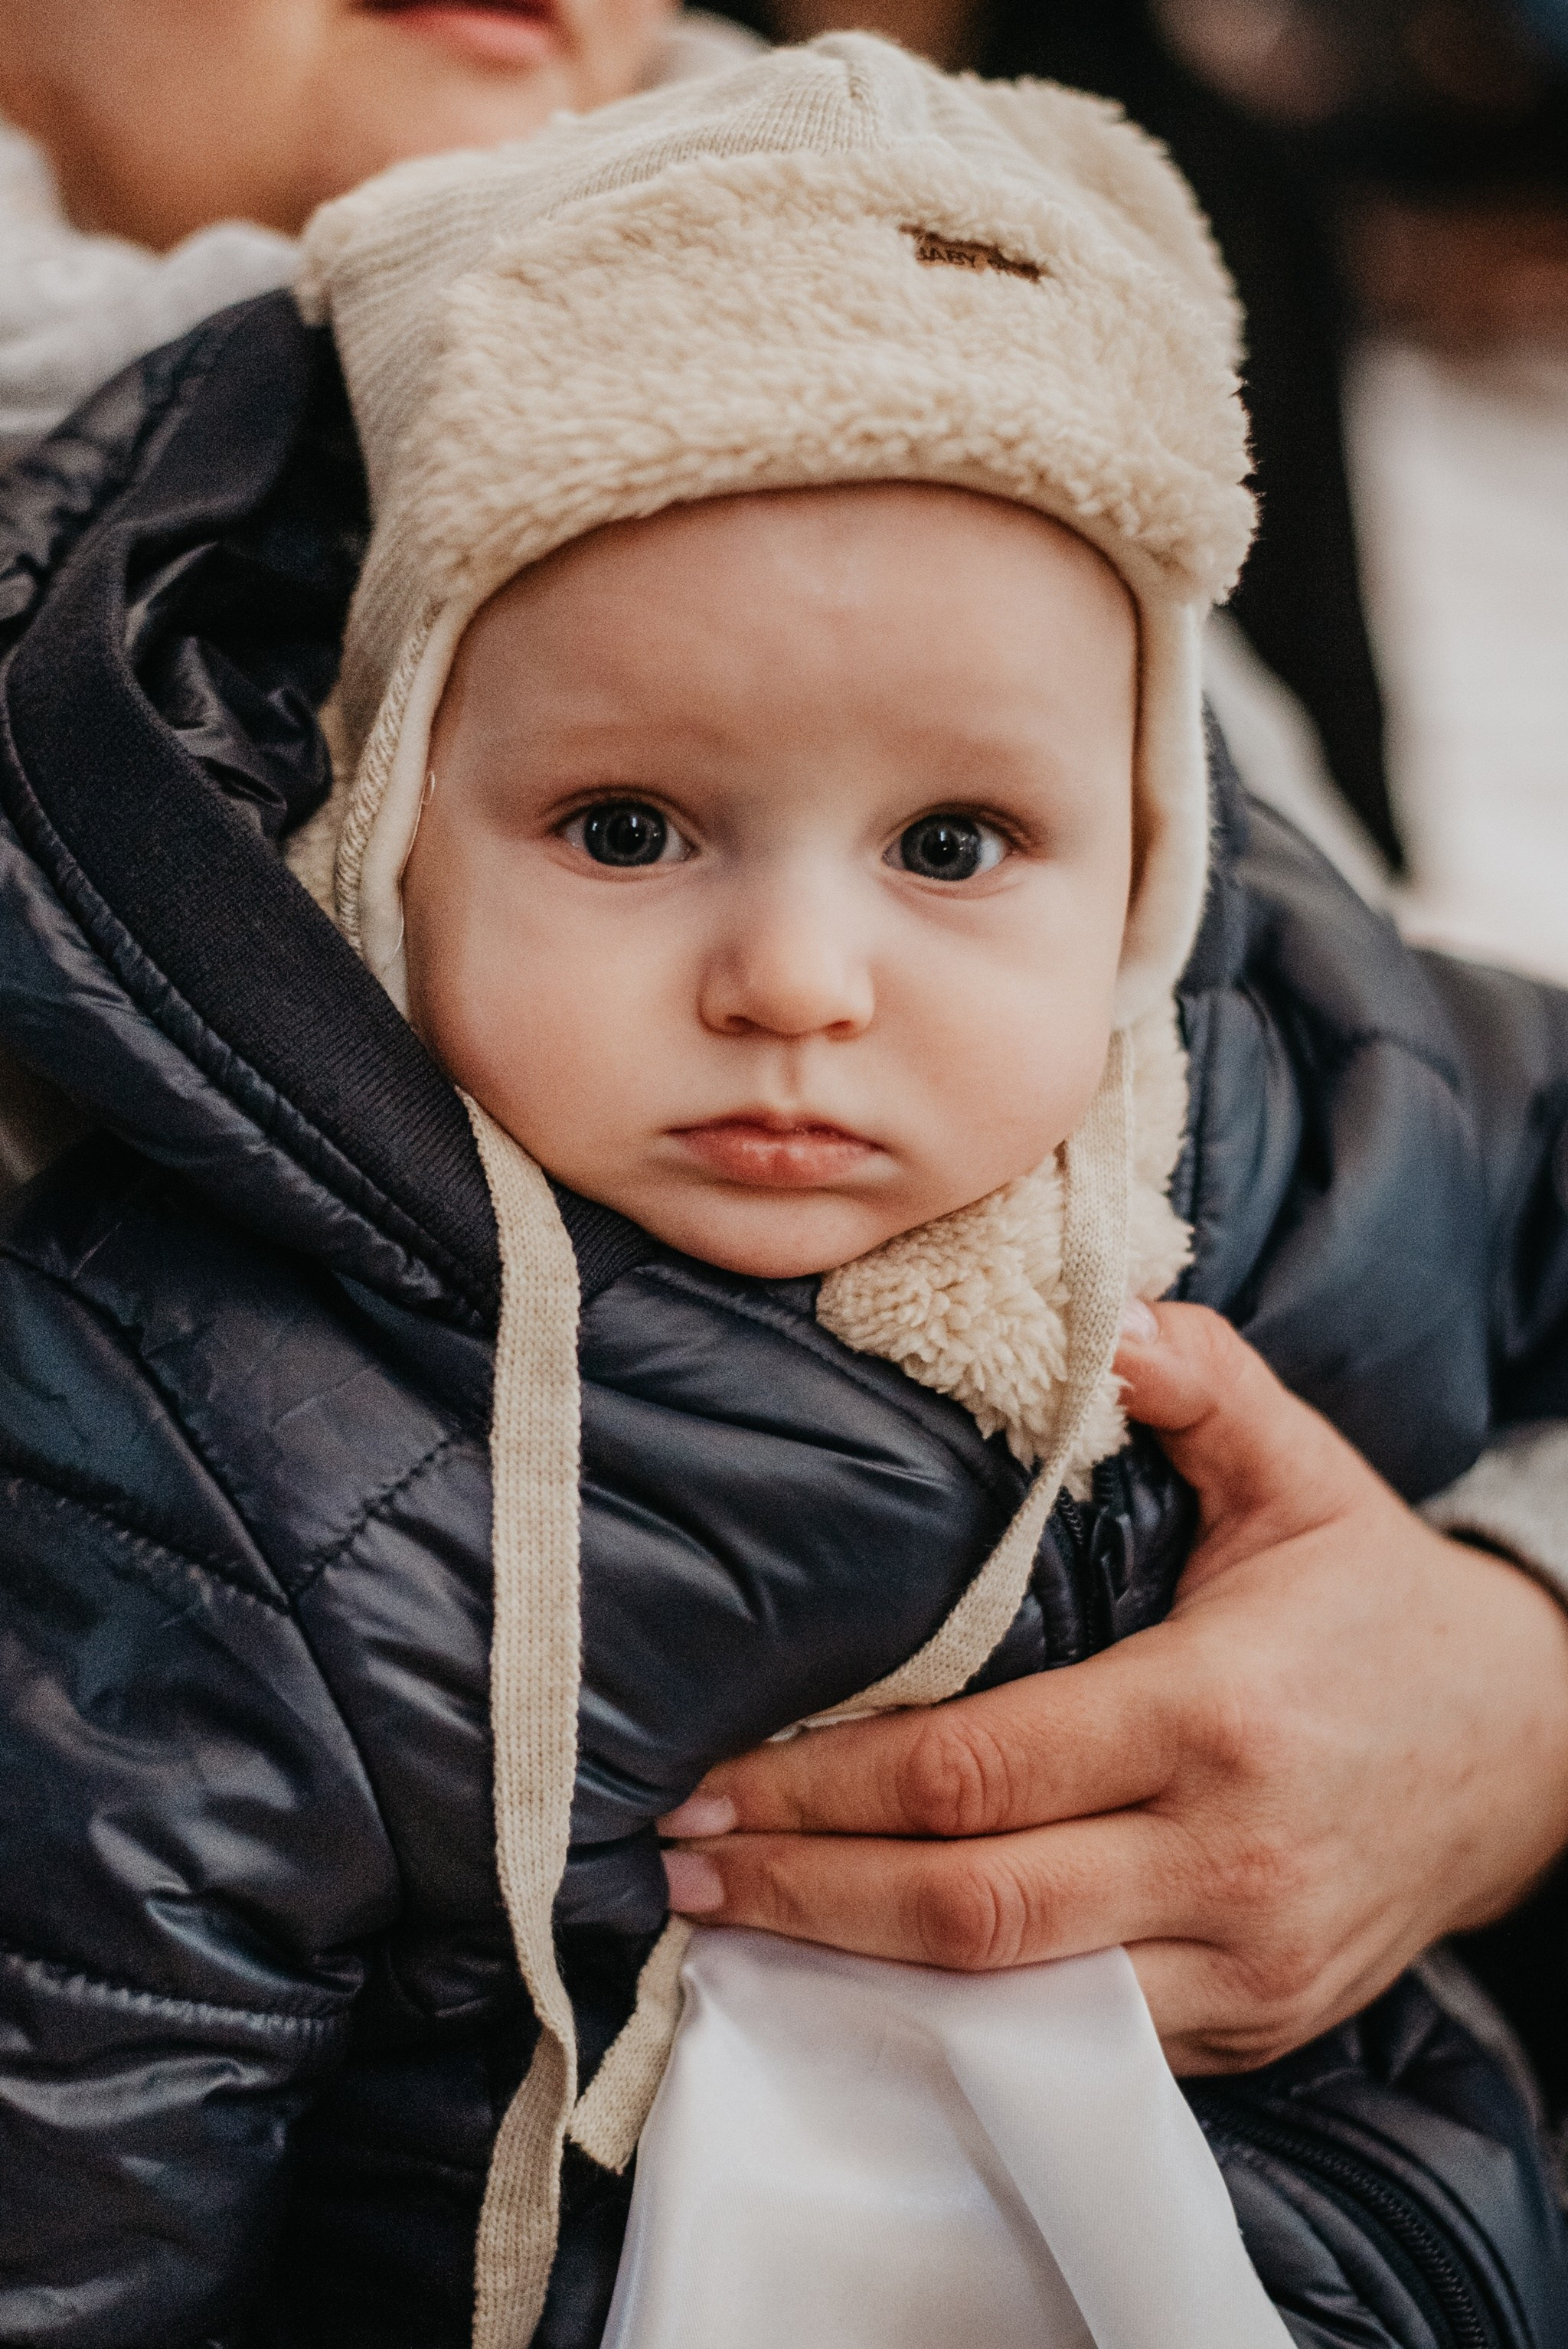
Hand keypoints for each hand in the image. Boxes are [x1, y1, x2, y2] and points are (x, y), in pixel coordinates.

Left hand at [659, 1304, 1567, 2072]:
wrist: (1532, 1751)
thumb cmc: (1384, 1606)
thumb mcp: (1306, 1476)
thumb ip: (1204, 1385)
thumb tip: (1106, 1313)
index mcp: (1214, 1713)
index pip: (975, 1773)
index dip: (826, 1790)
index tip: (716, 1779)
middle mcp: (1225, 1858)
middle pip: (969, 1909)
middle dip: (803, 1893)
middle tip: (680, 1863)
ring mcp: (1243, 1962)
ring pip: (1014, 2003)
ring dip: (857, 1973)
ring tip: (738, 1923)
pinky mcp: (1254, 2022)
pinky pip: (1082, 2044)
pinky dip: (962, 2020)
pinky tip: (867, 1979)